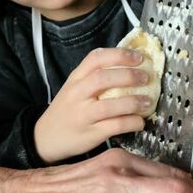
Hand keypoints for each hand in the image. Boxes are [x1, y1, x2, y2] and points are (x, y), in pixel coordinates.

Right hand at [33, 47, 152, 162]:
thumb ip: (95, 77)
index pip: (96, 58)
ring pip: (111, 105)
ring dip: (134, 102)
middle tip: (146, 78)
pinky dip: (132, 122)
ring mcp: (83, 115)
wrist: (45, 138)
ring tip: (147, 101)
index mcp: (75, 78)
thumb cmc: (66, 110)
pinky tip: (140, 122)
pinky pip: (116, 126)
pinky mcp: (91, 134)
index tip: (139, 57)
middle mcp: (77, 94)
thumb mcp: (74, 88)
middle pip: (104, 78)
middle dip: (129, 76)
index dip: (120, 55)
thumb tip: (130, 67)